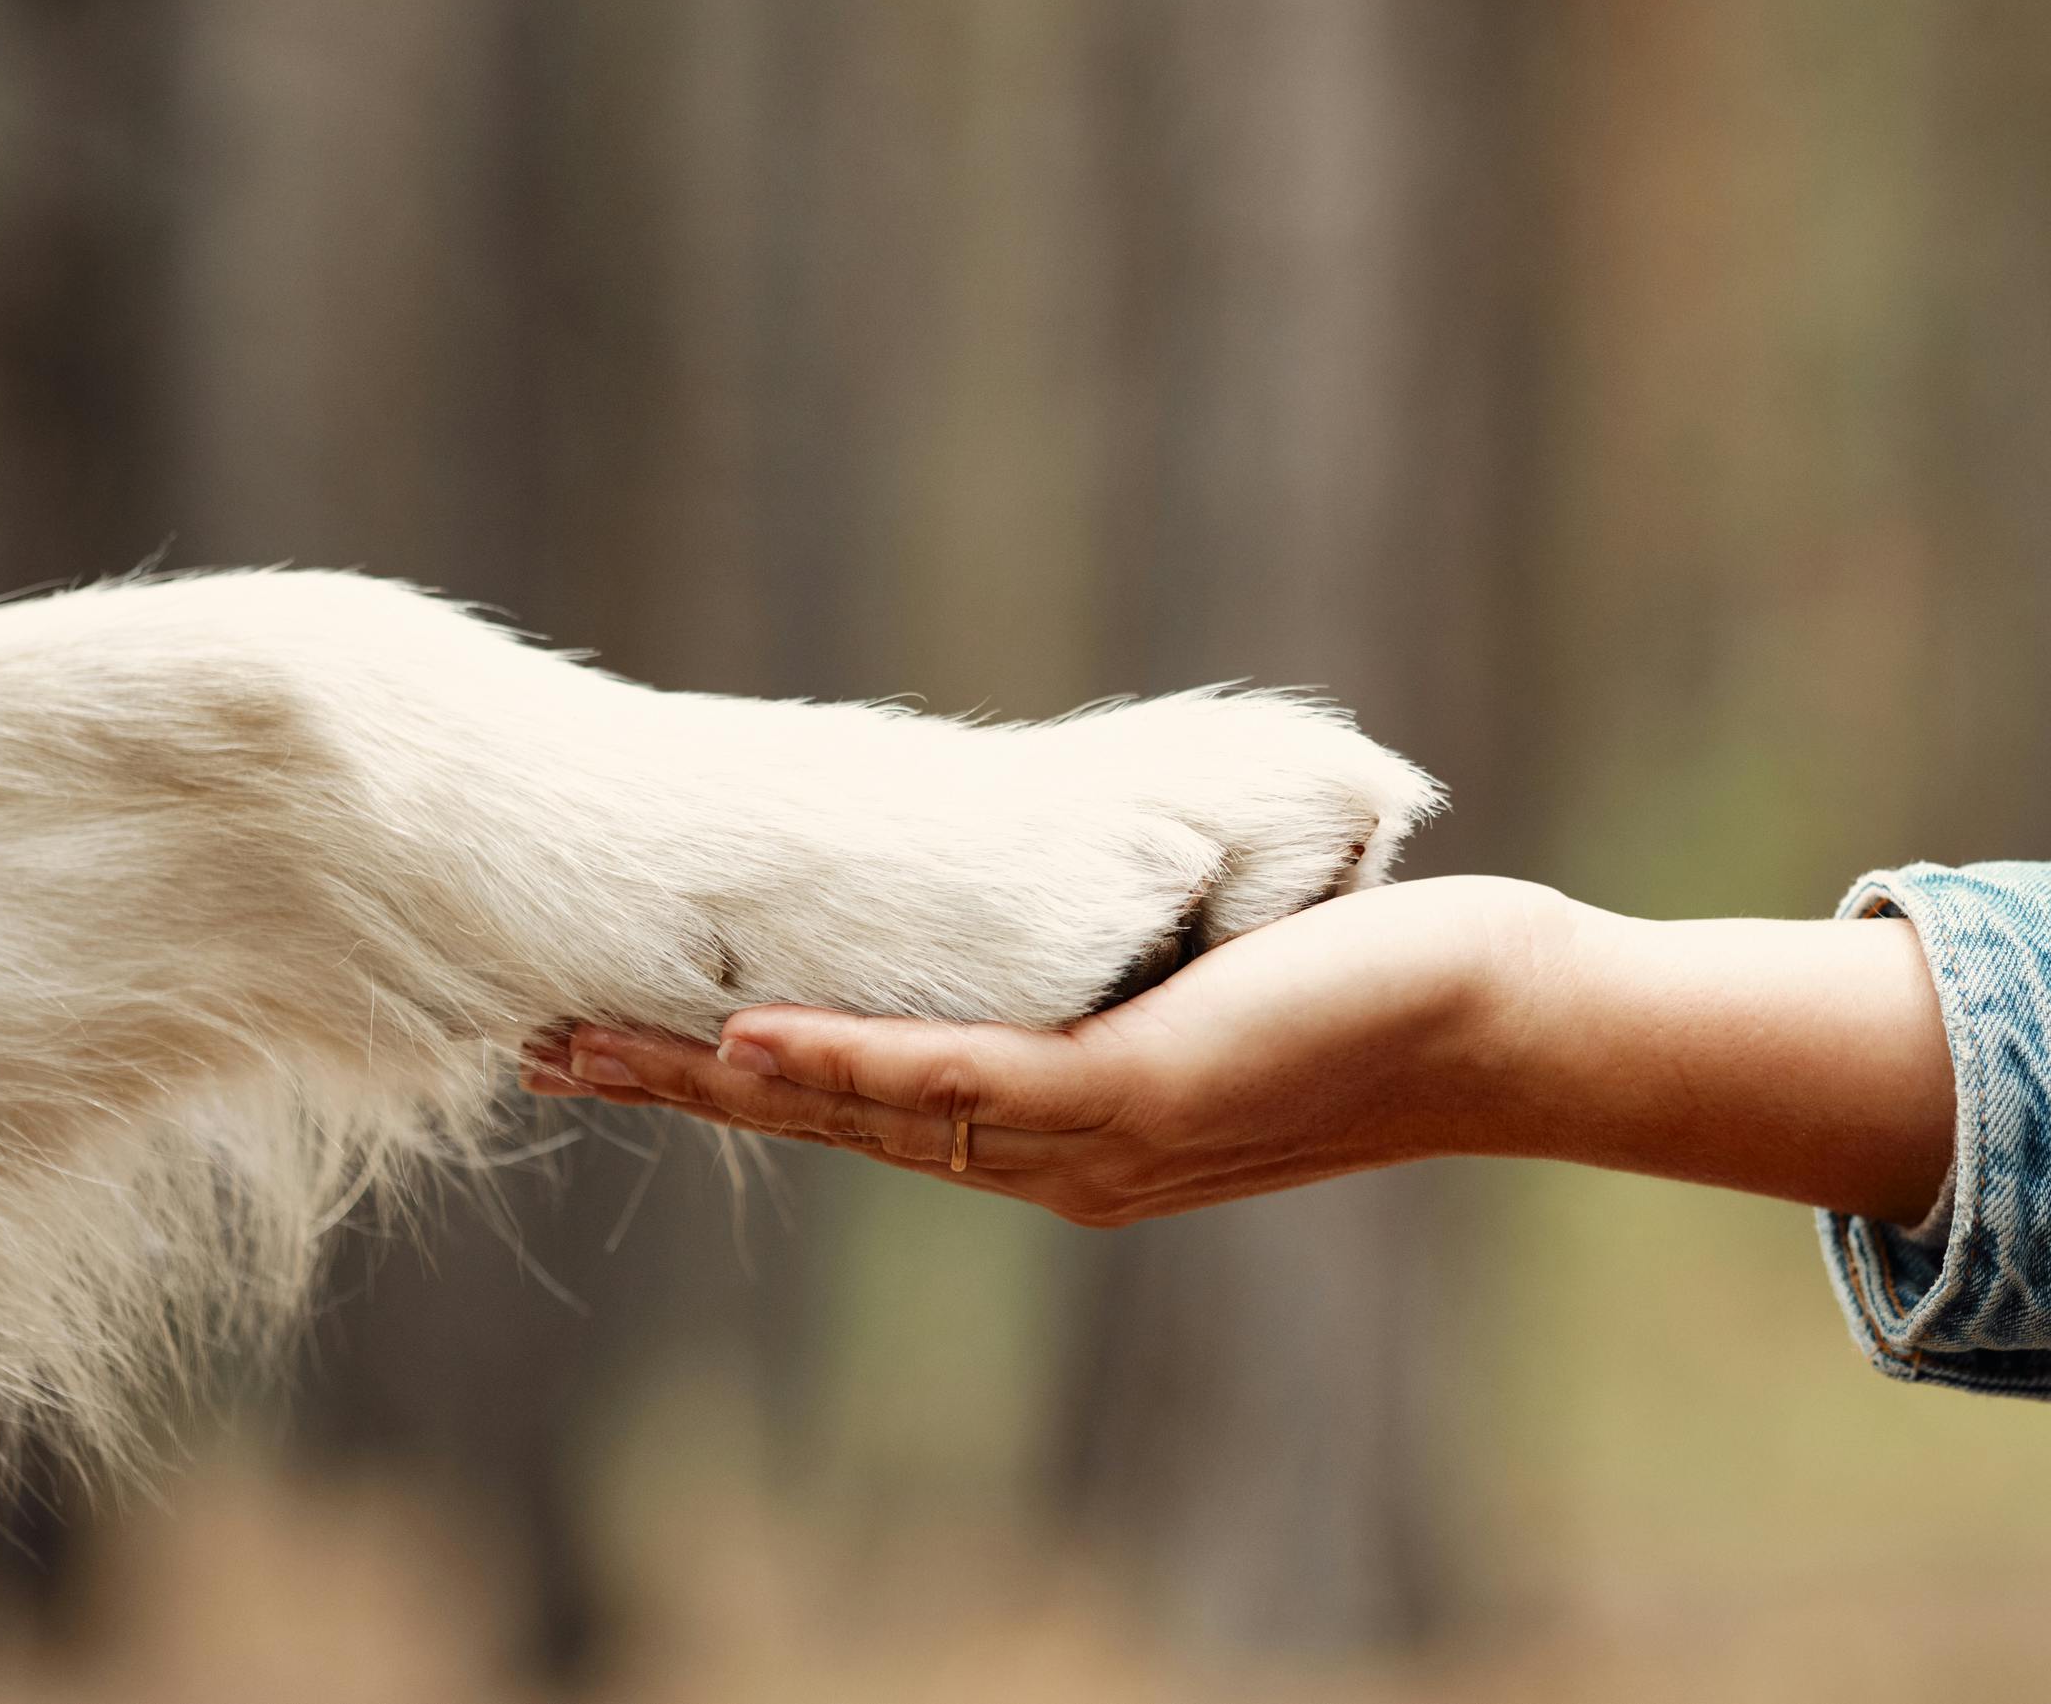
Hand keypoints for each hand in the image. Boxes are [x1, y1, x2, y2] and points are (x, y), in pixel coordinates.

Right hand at [524, 876, 1588, 1225]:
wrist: (1501, 1020)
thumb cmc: (1366, 987)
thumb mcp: (1202, 976)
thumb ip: (1109, 964)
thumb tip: (1046, 888)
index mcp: (1068, 1139)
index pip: (879, 1112)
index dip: (750, 1083)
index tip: (631, 1044)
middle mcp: (1061, 1162)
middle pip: (839, 1128)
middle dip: (688, 1090)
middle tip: (549, 1049)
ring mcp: (1092, 1141)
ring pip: (876, 1113)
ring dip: (726, 1081)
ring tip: (596, 1045)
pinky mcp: (1135, 1095)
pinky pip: (967, 1080)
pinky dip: (853, 1064)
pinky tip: (753, 1043)